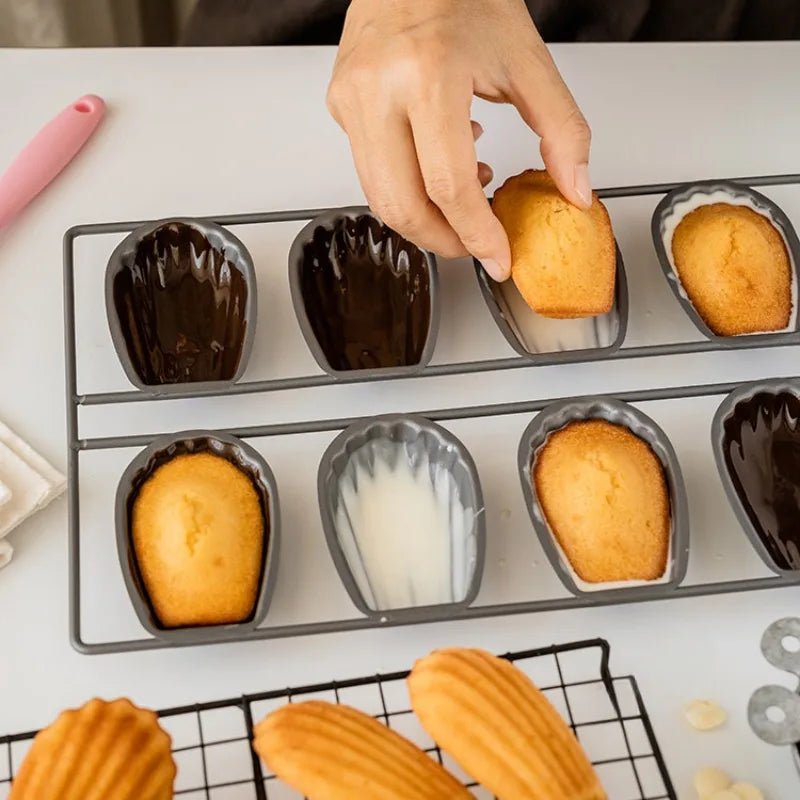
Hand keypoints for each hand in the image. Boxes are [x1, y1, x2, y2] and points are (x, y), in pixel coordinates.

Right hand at [327, 0, 591, 280]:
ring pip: (378, 198)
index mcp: (428, 74)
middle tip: (475, 245)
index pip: (447, 185)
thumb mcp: (528, 59)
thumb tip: (574, 190)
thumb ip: (562, 130)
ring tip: (460, 205)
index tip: (497, 256)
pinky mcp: (339, 105)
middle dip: (443, 241)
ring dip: (423, 220)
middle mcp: (378, 89)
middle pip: (402, 205)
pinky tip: (436, 169)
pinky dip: (405, 188)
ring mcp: (351, 99)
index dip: (476, 234)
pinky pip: (369, 170)